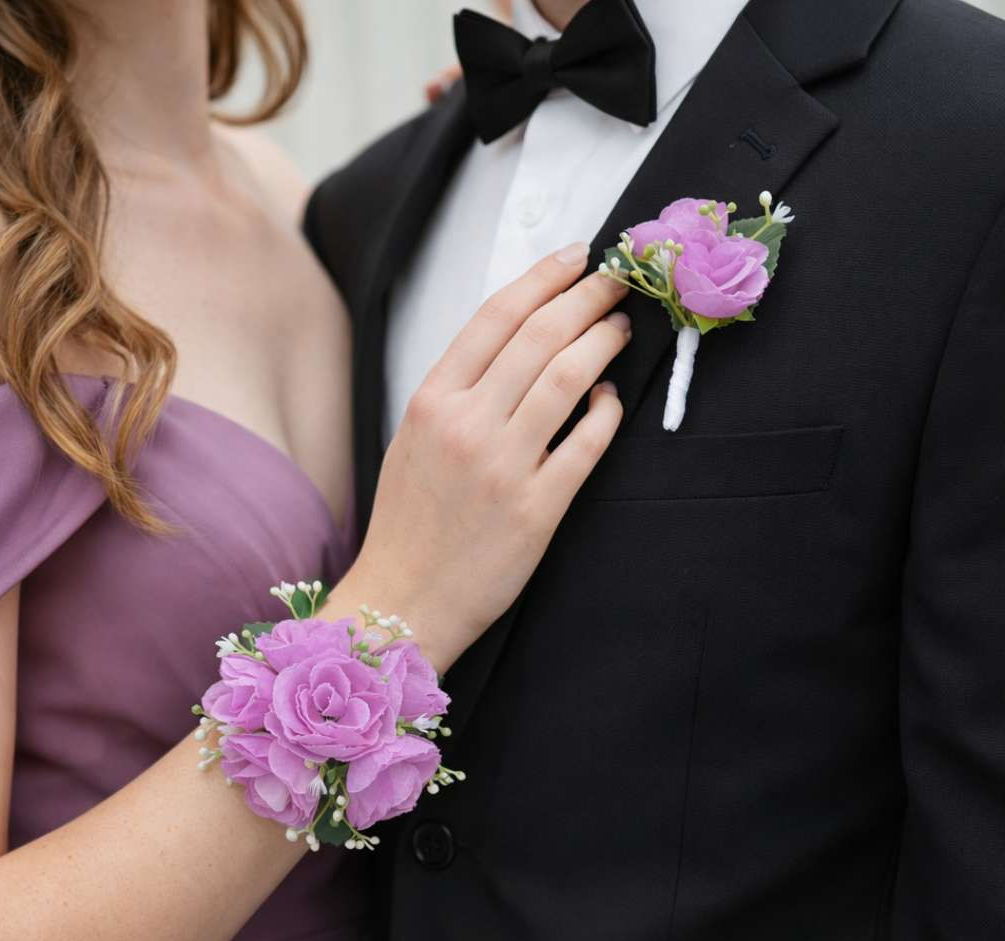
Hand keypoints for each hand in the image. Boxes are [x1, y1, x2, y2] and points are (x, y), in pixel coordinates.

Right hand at [330, 244, 629, 671]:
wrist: (402, 600)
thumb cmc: (408, 523)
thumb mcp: (412, 442)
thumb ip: (457, 393)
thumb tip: (517, 347)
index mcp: (431, 402)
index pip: (496, 317)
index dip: (544, 278)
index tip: (576, 257)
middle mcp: (466, 425)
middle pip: (540, 336)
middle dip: (588, 297)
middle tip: (617, 282)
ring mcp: (503, 467)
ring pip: (568, 378)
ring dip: (603, 343)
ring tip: (621, 329)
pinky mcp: (537, 509)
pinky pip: (586, 444)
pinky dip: (606, 412)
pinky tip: (611, 398)